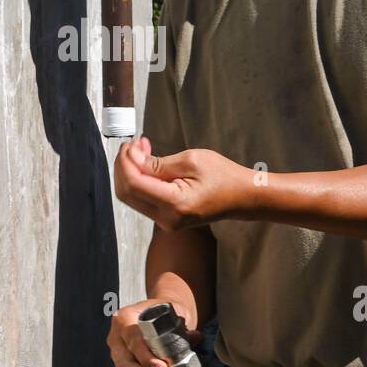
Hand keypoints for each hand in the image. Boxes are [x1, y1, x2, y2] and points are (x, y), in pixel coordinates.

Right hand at [106, 297, 204, 366]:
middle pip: (125, 363)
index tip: (163, 366)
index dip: (146, 356)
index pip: (133, 339)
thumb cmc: (166, 312)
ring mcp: (118, 351)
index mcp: (125, 317)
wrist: (162, 314)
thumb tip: (195, 337)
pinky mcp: (124, 363)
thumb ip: (183, 326)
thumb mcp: (175, 313)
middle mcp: (117, 335)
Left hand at [113, 136, 251, 230]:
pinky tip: (147, 164)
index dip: (126, 162)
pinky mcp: (167, 219)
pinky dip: (139, 181)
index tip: (130, 144)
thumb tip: (133, 159)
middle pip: (126, 193)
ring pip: (131, 198)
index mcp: (175, 204)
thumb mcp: (192, 160)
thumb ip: (159, 163)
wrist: (243, 197)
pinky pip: (143, 200)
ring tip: (141, 150)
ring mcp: (166, 222)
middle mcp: (167, 219)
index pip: (134, 184)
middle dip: (123, 166)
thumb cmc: (223, 176)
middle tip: (133, 145)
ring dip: (130, 172)